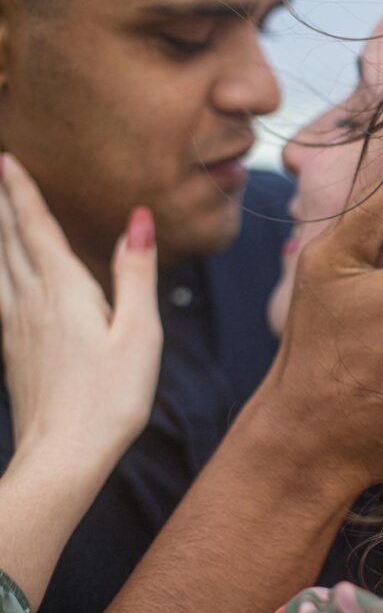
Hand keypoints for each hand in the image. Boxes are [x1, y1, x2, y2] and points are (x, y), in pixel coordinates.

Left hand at [0, 154, 161, 459]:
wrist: (63, 454)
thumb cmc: (112, 397)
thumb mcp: (139, 333)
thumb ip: (135, 273)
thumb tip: (137, 220)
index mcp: (63, 291)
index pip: (36, 227)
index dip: (20, 190)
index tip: (7, 158)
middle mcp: (30, 301)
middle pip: (7, 239)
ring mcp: (14, 326)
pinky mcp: (11, 349)